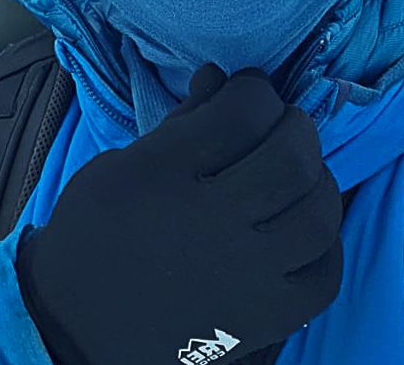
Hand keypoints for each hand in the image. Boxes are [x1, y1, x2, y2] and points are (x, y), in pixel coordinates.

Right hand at [14, 66, 342, 364]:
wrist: (79, 325)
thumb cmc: (94, 232)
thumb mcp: (119, 165)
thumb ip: (179, 123)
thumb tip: (220, 77)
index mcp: (162, 176)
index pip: (241, 114)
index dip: (254, 90)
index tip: (247, 91)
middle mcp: (211, 223)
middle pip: (291, 159)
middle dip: (296, 127)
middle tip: (282, 123)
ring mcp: (245, 275)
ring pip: (318, 213)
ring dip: (317, 180)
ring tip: (296, 173)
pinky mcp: (265, 317)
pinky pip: (323, 273)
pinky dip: (324, 242)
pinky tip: (301, 227)